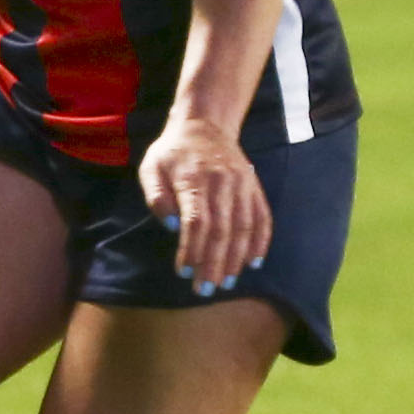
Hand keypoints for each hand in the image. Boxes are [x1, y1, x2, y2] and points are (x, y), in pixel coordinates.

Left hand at [138, 111, 272, 296]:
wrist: (204, 124)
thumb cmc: (172, 152)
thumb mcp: (151, 167)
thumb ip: (156, 196)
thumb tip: (171, 225)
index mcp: (193, 178)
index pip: (196, 222)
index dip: (191, 250)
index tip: (183, 272)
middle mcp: (221, 182)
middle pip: (221, 231)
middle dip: (213, 264)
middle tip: (206, 289)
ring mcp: (242, 184)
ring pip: (243, 227)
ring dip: (236, 258)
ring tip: (226, 282)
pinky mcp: (254, 187)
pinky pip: (262, 217)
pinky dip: (260, 241)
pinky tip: (253, 262)